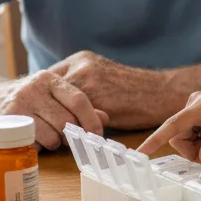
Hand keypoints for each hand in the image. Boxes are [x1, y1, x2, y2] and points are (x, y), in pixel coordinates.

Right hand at [0, 70, 108, 149]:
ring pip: (52, 135)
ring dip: (55, 143)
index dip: (91, 120)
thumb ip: (78, 105)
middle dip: (72, 135)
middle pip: (66, 121)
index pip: (78, 99)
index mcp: (49, 78)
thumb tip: (105, 118)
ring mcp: (19, 105)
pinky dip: (38, 147)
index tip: (97, 134)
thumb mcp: (51, 96)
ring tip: (48, 137)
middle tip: (70, 139)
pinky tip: (33, 139)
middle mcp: (34, 88)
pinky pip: (33, 143)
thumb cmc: (26, 100)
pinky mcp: (6, 123)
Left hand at [45, 51, 170, 128]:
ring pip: (58, 106)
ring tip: (54, 139)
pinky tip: (71, 140)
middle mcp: (81, 66)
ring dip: (55, 124)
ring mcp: (88, 80)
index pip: (47, 80)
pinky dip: (69, 130)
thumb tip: (55, 108)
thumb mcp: (102, 79)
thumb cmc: (132, 91)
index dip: (42, 100)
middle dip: (44, 112)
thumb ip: (80, 88)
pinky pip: (73, 117)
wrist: (160, 92)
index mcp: (80, 60)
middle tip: (41, 129)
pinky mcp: (97, 98)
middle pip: (47, 92)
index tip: (40, 114)